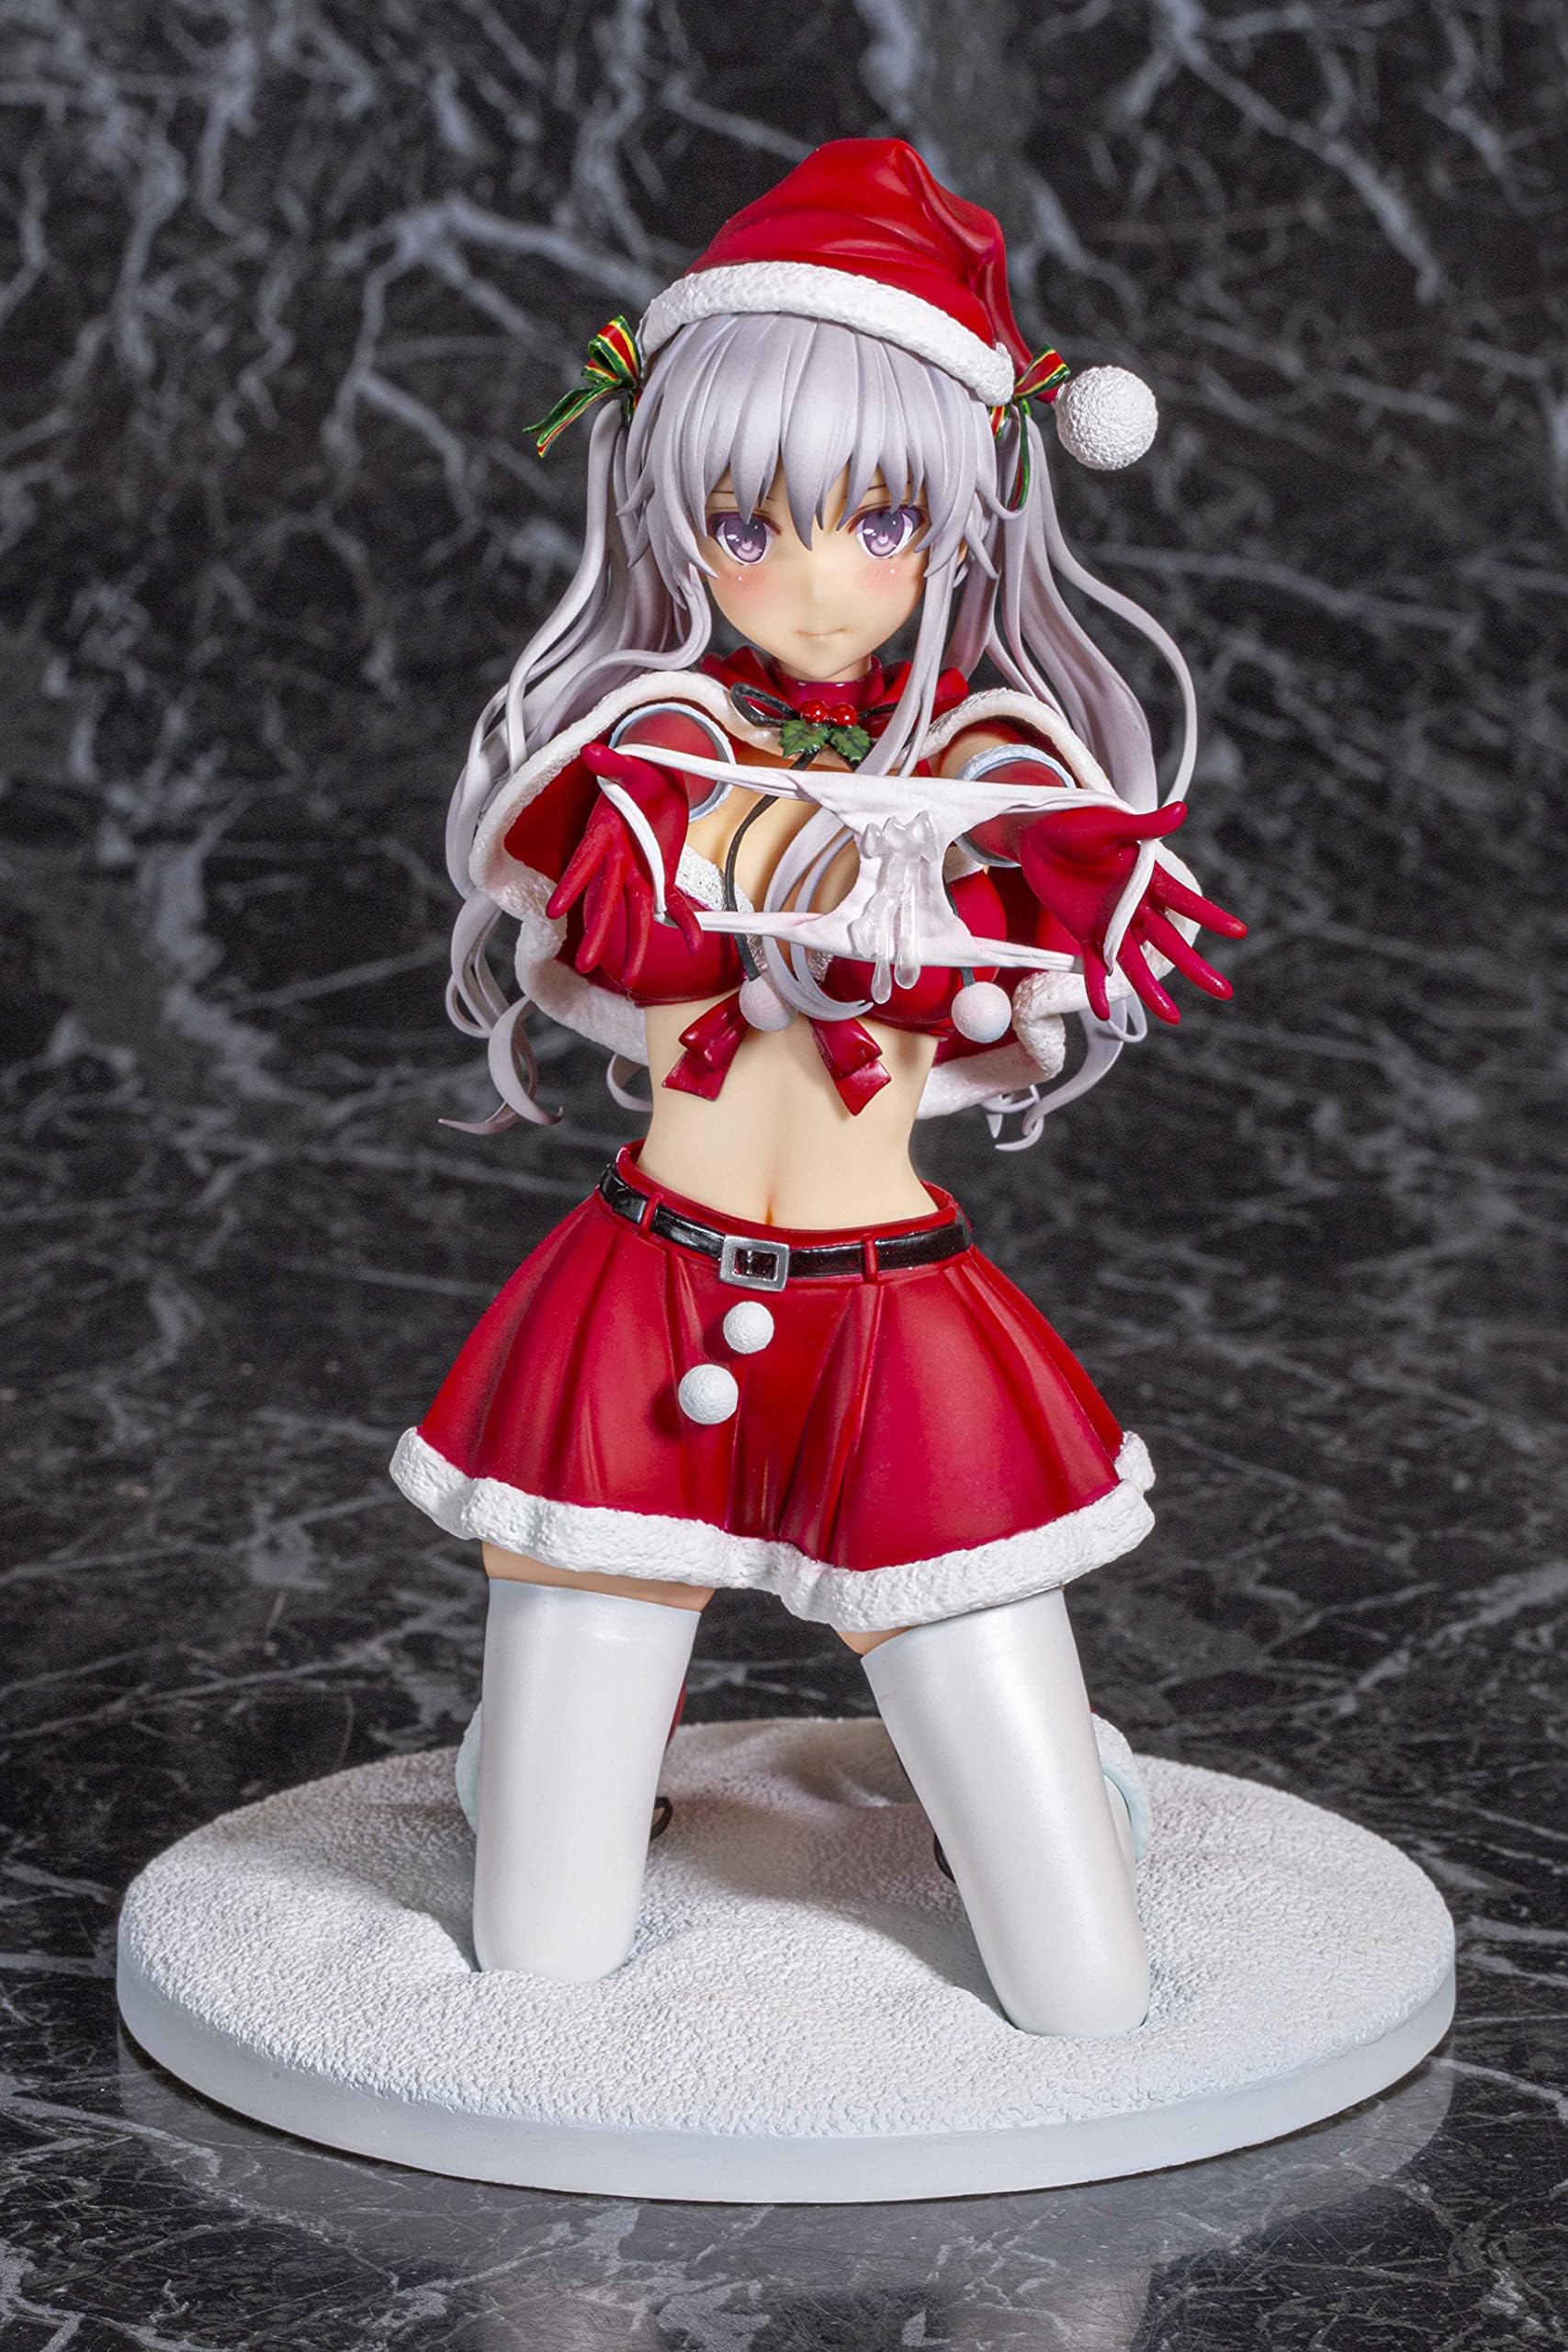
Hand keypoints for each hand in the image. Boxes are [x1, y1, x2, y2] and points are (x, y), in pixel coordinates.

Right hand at [545, 743, 704, 986]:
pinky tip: (695, 943)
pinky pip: (673, 903)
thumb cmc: (641, 773)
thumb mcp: (631, 765)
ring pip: (635, 910)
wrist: (661, 780)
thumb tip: (592, 753)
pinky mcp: (662, 876)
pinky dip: (685, 922)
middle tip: (586, 963)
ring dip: (633, 942)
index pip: (585, 861)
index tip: (555, 909)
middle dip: (596, 929)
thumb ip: (613, 763)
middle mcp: (617, 859)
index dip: (572, 884)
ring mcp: (639, 871)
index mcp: (604, 833)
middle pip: (605, 898)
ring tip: (631, 978)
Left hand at [1014, 800, 1246, 1023]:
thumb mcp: (1110, 824)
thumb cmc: (1077, 820)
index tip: (1238, 932)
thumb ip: (1144, 826)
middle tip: (1224, 991)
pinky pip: (1093, 966)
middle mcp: (1134, 905)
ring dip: (1152, 990)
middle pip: (1169, 942)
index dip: (1210, 917)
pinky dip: (1096, 989)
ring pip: (1135, 962)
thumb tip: (1180, 809)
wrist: (1038, 832)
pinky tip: (1102, 1013)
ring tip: (1173, 1018)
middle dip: (1195, 967)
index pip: (1184, 902)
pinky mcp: (1084, 932)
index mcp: (1147, 877)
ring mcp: (1110, 922)